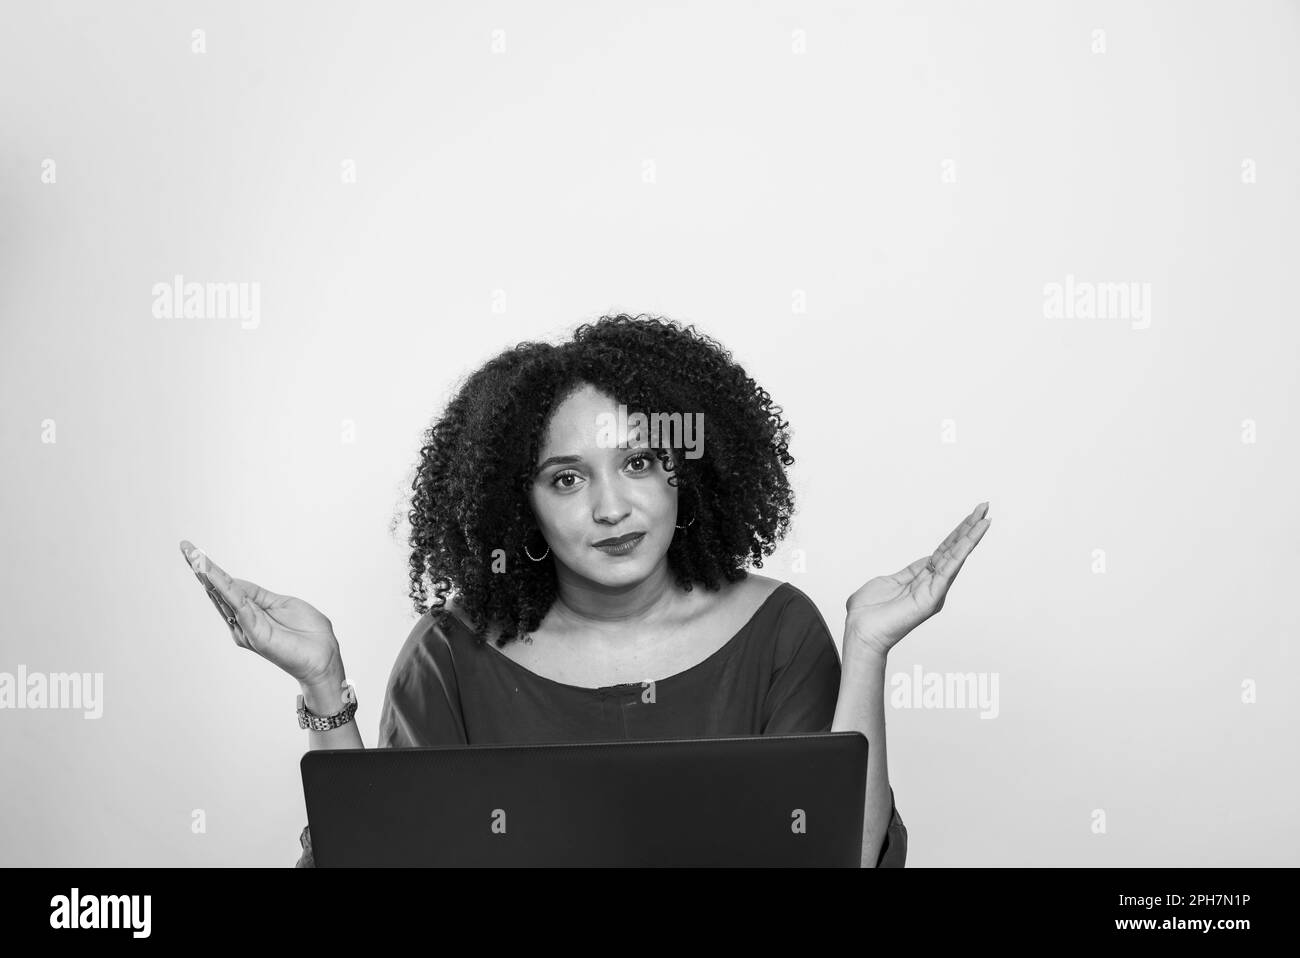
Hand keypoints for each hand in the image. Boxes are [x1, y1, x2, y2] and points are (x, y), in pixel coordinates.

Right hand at [178, 540, 341, 685]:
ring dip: (208, 575)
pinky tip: (213, 576)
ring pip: (224, 596)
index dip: (213, 570)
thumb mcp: (282, 604)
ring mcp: (247, 628)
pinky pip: (238, 607)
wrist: (324, 657)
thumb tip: (234, 583)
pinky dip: (225, 589)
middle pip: (218, 591)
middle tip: (185, 548)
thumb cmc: (308, 633)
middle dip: (202, 569)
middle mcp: (243, 621)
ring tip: (194, 556)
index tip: (196, 552)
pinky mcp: (255, 634)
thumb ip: (257, 595)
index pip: (228, 587)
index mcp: (251, 612)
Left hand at [845, 502, 990, 658]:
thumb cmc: (868, 612)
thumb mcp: (888, 582)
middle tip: (984, 507)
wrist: (860, 631)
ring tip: (984, 518)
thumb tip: (913, 570)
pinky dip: (960, 553)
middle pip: (954, 550)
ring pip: (956, 558)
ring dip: (971, 537)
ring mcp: (934, 591)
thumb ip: (904, 574)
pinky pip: (948, 571)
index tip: (971, 516)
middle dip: (970, 528)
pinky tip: (970, 538)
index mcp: (922, 578)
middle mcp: (932, 584)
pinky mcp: (931, 597)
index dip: (957, 533)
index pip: (944, 551)